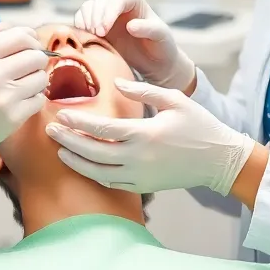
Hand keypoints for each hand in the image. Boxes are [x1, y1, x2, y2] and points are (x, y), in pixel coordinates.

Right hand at [0, 25, 48, 176]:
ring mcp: (3, 97)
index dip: (31, 38)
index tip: (31, 44)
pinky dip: (33, 98)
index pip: (20, 37)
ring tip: (23, 83)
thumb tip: (7, 26)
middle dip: (36, 58)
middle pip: (35, 56)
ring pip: (41, 78)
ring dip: (36, 79)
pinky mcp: (12, 118)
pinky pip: (39, 100)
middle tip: (29, 65)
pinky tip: (20, 99)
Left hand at [45, 79, 254, 194]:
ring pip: (98, 173)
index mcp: (144, 134)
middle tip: (50, 131)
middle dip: (68, 141)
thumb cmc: (199, 125)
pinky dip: (95, 175)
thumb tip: (117, 82)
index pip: (101, 129)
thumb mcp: (173, 100)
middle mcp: (138, 158)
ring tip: (59, 150)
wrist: (219, 160)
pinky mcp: (144, 186)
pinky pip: (112, 184)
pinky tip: (83, 165)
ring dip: (76, 162)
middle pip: (93, 152)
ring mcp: (140, 176)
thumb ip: (142, 90)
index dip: (78, 123)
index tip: (60, 115)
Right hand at [73, 0, 194, 91]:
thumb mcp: (161, 37)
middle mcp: (118, 4)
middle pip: (100, 3)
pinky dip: (79, 26)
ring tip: (90, 36)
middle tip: (97, 36)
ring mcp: (106, 14)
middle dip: (95, 18)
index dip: (108, 13)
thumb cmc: (161, 46)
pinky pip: (82, 19)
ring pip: (88, 8)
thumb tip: (130, 25)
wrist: (155, 62)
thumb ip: (148, 29)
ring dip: (85, 21)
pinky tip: (83, 37)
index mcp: (134, 1)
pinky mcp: (98, 26)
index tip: (104, 30)